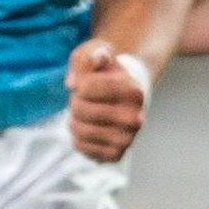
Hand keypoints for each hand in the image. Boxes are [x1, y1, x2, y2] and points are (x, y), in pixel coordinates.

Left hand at [65, 39, 146, 162]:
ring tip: (87, 114)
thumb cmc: (105, 73)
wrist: (121, 96)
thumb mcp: (95, 54)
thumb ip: (86, 58)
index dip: (79, 84)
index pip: (84, 87)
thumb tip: (73, 82)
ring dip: (75, 120)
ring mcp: (127, 139)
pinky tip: (89, 129)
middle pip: (79, 109)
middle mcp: (134, 118)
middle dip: (76, 102)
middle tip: (86, 100)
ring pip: (79, 130)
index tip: (88, 83)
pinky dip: (78, 138)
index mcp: (132, 91)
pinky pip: (82, 148)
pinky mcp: (116, 155)